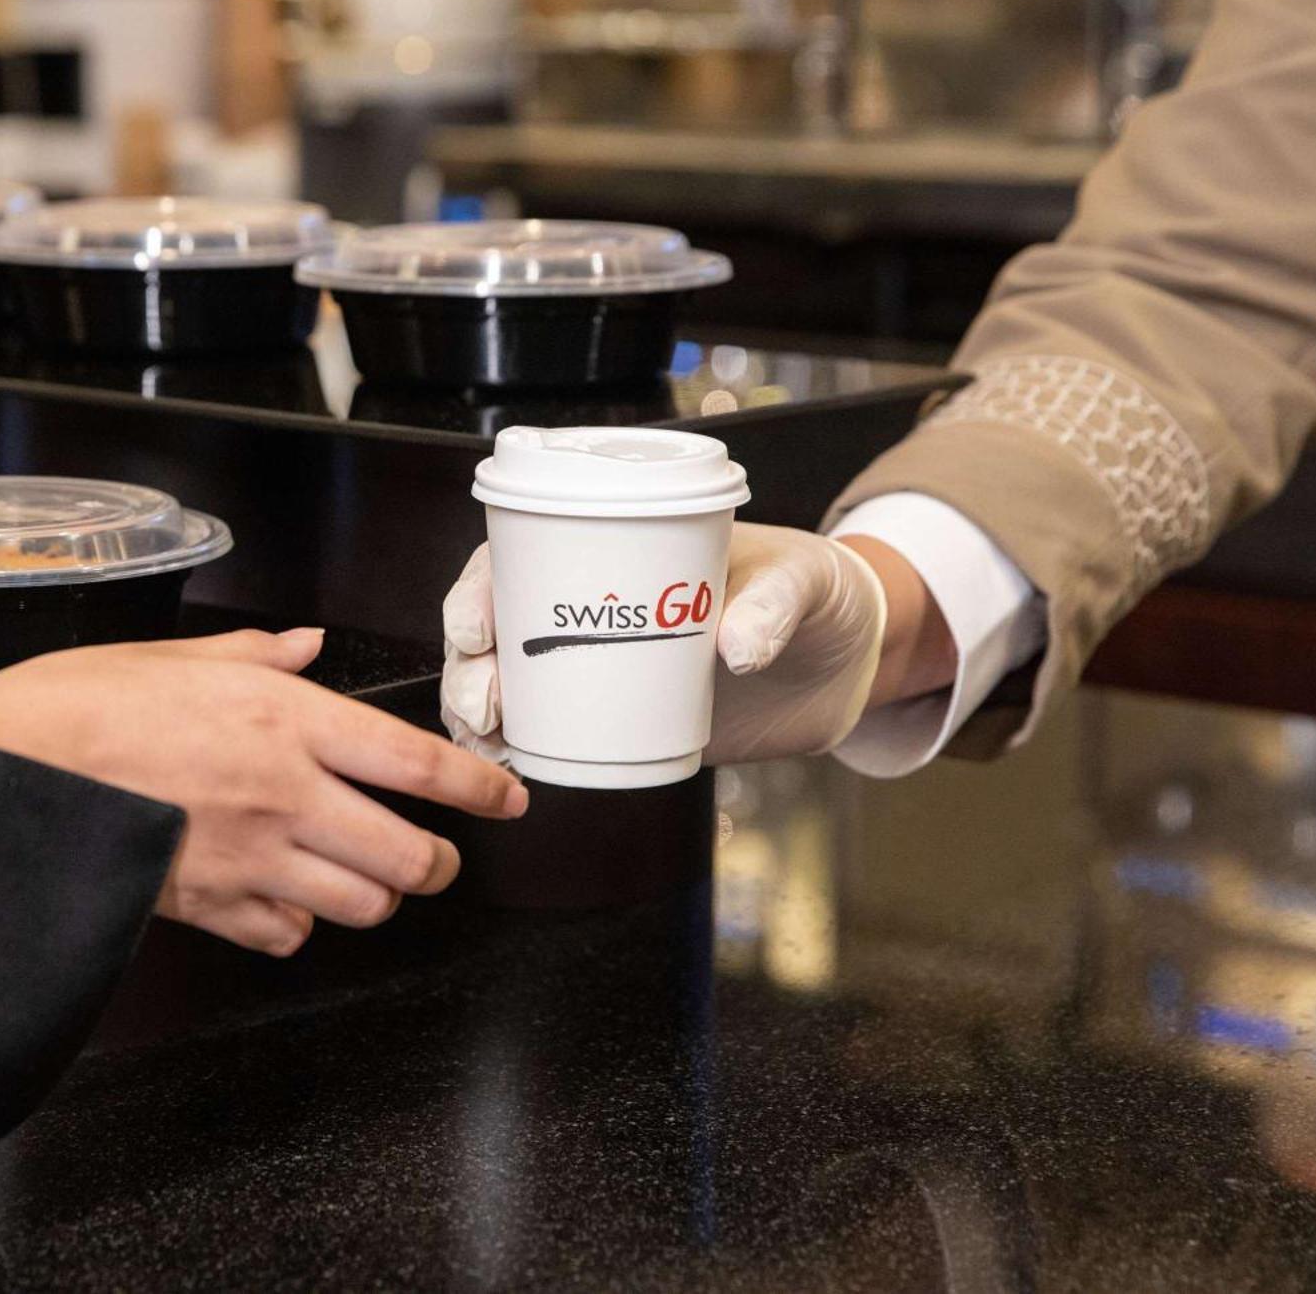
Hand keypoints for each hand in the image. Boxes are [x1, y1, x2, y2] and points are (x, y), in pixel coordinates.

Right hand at [0, 629, 527, 956]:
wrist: (9, 777)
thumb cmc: (83, 705)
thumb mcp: (179, 656)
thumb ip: (259, 655)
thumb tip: (305, 644)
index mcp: (288, 721)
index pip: (420, 764)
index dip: (482, 788)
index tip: (509, 799)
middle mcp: (286, 795)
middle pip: (409, 858)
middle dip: (438, 865)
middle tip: (436, 859)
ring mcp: (252, 860)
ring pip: (361, 907)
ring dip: (374, 898)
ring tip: (364, 880)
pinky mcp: (211, 909)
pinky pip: (287, 937)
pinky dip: (295, 927)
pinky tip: (281, 900)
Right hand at [444, 526, 946, 765]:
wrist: (846, 663)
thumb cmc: (816, 591)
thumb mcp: (802, 579)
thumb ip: (773, 603)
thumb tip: (738, 646)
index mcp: (621, 549)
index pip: (522, 555)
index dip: (481, 587)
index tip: (477, 626)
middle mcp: (595, 604)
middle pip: (498, 626)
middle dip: (469, 665)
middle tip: (485, 700)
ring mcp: (602, 665)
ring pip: (509, 681)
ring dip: (478, 709)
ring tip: (485, 739)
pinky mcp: (621, 718)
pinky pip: (548, 730)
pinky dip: (514, 747)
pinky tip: (500, 765)